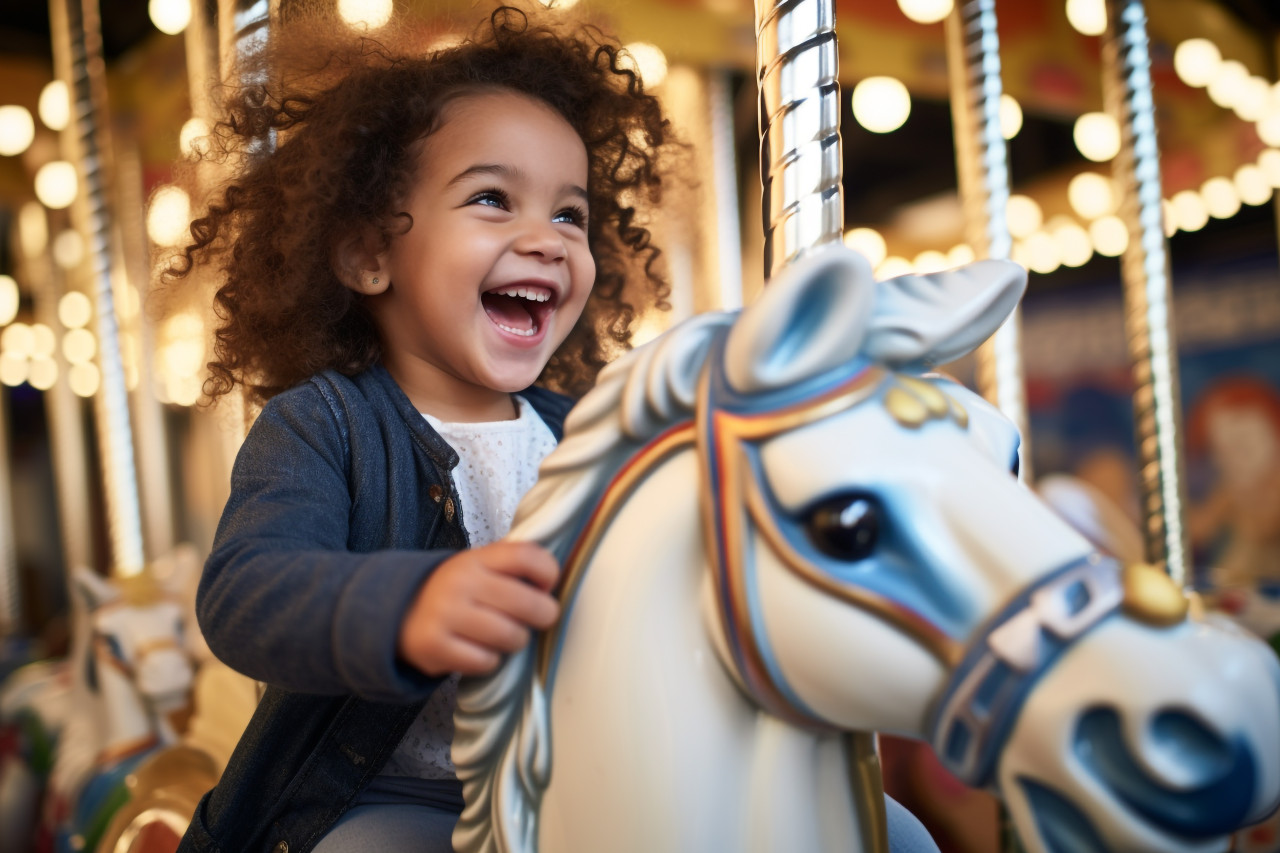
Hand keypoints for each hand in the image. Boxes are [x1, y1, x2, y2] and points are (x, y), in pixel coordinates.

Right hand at [398, 541, 560, 676]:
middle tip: (536, 619)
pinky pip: (486, 662)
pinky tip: (479, 650)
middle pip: (526, 602)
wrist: (399, 611)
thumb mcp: (479, 566)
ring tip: (505, 636)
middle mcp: (460, 582)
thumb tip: (552, 588)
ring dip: (515, 641)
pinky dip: (490, 660)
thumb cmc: (458, 592)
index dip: (548, 572)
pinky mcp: (435, 647)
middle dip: (543, 615)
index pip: (526, 556)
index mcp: (476, 558)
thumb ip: (513, 567)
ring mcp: (446, 615)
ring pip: (510, 636)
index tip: (546, 586)